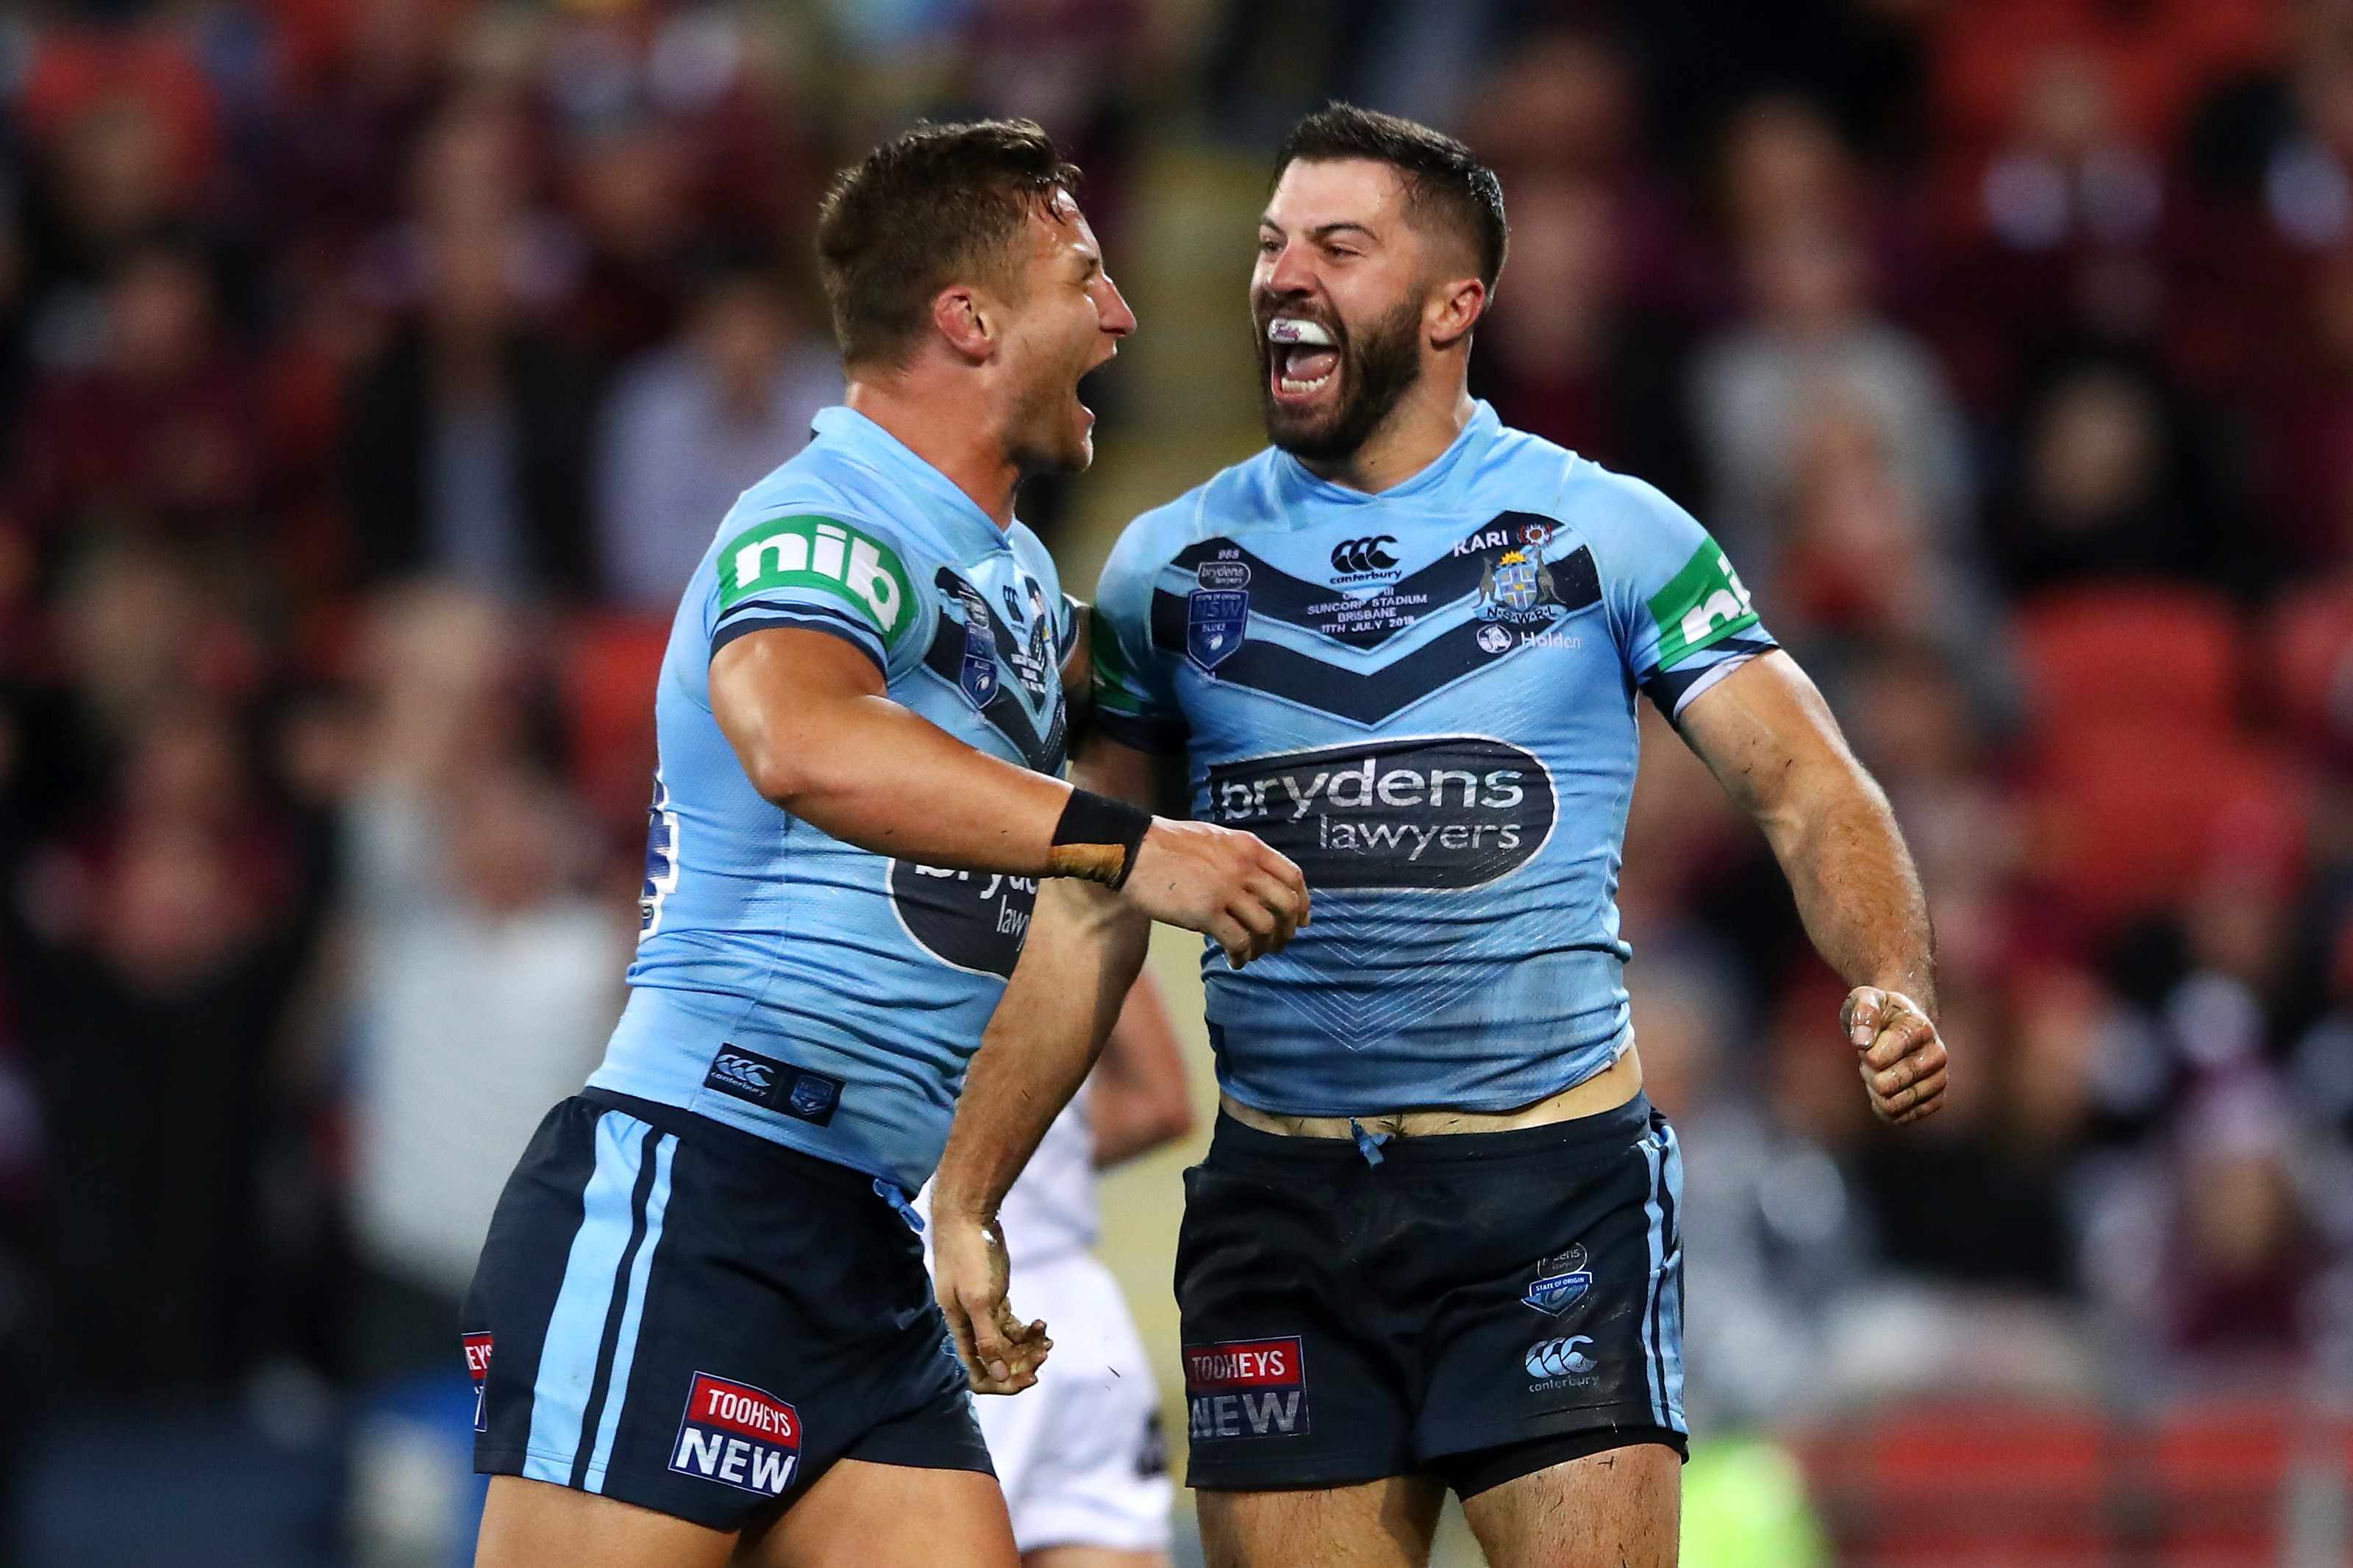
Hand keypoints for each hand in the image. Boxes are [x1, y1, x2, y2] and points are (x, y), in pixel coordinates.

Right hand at [932, 1209, 1049, 1394]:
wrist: (969, 1214)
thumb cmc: (970, 1256)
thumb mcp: (979, 1300)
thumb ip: (987, 1339)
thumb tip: (998, 1377)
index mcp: (959, 1328)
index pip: (976, 1372)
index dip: (1001, 1382)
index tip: (1028, 1379)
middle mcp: (969, 1324)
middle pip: (995, 1360)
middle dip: (1020, 1362)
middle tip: (1044, 1354)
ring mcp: (982, 1310)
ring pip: (1006, 1342)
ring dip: (1028, 1346)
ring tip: (1047, 1340)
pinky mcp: (994, 1296)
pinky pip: (1011, 1324)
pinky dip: (1027, 1329)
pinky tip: (1041, 1325)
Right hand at [1122, 819, 1308, 967]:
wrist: (1134, 849)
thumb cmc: (1169, 845)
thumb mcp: (1216, 839)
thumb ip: (1240, 858)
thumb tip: (1256, 890)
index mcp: (1248, 847)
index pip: (1293, 877)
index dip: (1303, 903)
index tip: (1302, 920)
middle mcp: (1244, 867)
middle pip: (1286, 905)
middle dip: (1288, 930)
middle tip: (1279, 945)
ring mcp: (1226, 889)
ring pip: (1265, 927)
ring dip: (1263, 947)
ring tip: (1252, 955)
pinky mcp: (1206, 911)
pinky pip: (1238, 941)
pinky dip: (1242, 956)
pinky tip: (1235, 960)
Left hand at [1844, 987, 1946, 1124]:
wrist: (1903, 1024)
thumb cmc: (1881, 1012)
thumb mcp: (1866, 999)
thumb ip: (1863, 1014)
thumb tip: (1862, 1042)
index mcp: (1921, 1029)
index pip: (1876, 1059)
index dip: (1863, 1053)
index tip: (1868, 1040)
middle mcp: (1937, 1056)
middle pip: (1885, 1085)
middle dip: (1868, 1074)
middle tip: (1872, 1058)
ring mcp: (1940, 1080)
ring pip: (1892, 1105)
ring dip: (1876, 1091)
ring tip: (1883, 1070)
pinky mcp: (1936, 1100)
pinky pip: (1900, 1118)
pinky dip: (1885, 1107)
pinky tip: (1888, 1089)